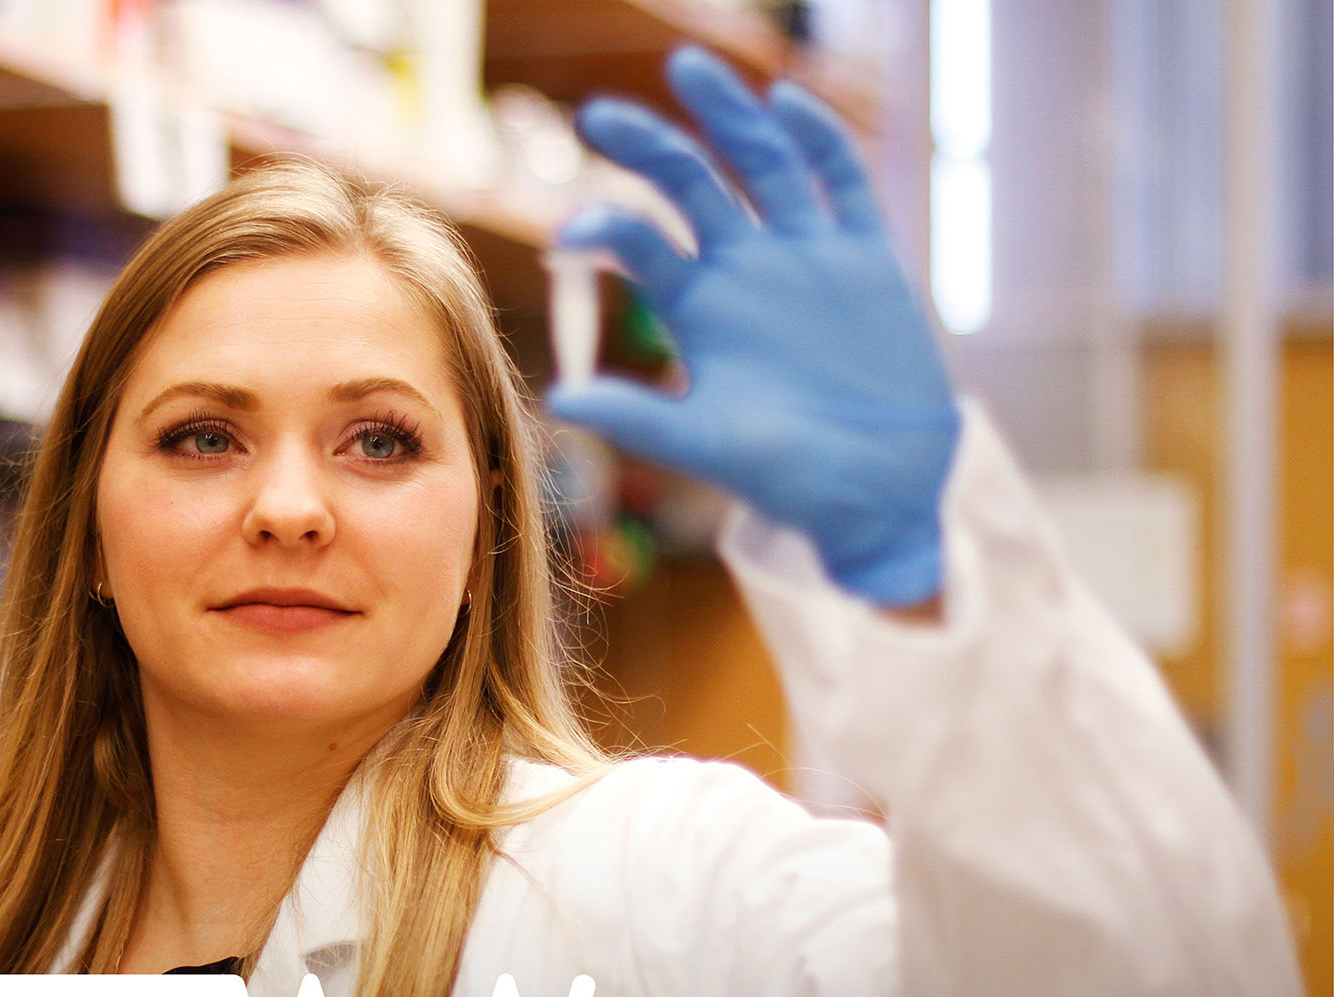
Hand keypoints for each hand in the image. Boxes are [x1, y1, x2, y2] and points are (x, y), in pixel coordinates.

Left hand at [545, 46, 960, 607]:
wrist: (877, 490)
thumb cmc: (785, 476)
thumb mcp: (704, 446)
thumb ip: (639, 418)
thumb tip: (559, 402)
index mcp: (696, 306)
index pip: (642, 244)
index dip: (607, 228)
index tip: (570, 230)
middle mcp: (744, 269)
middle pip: (692, 183)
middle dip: (648, 145)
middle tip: (596, 116)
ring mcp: (805, 255)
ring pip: (762, 163)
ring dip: (727, 115)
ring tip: (686, 66)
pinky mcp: (866, 258)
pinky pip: (841, 184)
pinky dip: (818, 141)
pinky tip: (787, 102)